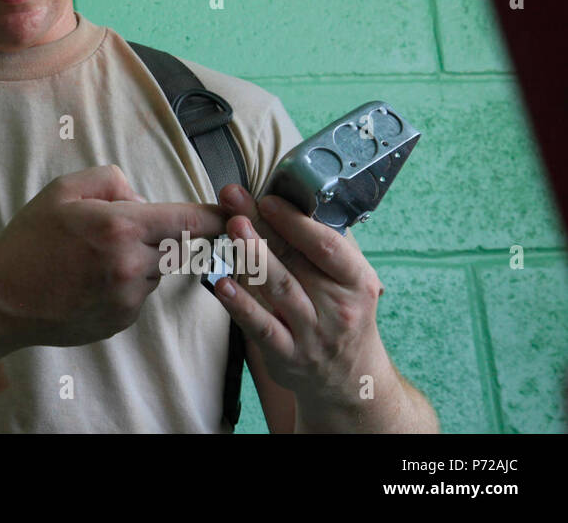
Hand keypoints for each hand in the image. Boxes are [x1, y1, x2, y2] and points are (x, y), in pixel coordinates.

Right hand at [0, 165, 227, 347]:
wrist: (3, 297)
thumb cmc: (30, 239)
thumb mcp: (63, 190)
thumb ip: (111, 180)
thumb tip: (141, 197)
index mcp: (121, 227)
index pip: (188, 220)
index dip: (216, 216)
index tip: (234, 214)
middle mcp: (131, 265)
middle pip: (177, 247)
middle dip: (166, 235)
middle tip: (132, 230)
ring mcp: (128, 298)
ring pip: (157, 271)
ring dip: (143, 260)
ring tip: (97, 258)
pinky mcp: (121, 321)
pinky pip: (139, 295)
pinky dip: (126, 284)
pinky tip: (90, 280)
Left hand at [212, 184, 389, 408]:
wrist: (350, 379)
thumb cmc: (339, 313)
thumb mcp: (343, 281)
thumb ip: (313, 247)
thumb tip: (272, 203)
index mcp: (357, 282)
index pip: (327, 246)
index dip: (296, 221)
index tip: (267, 198)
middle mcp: (339, 308)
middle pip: (295, 262)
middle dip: (261, 227)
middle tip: (234, 201)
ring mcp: (313, 335)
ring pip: (280, 290)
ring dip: (252, 256)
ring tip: (230, 228)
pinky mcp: (288, 356)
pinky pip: (261, 327)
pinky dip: (241, 305)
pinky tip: (221, 284)